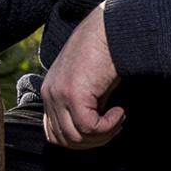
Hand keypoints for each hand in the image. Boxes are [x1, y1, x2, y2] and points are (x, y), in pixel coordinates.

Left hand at [42, 3, 126, 150]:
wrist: (113, 28)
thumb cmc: (107, 51)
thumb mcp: (91, 84)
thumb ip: (85, 105)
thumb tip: (93, 130)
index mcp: (51, 91)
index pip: (54, 133)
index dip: (80, 138)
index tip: (101, 128)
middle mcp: (50, 94)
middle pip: (63, 139)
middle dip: (92, 141)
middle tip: (113, 127)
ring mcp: (59, 94)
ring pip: (76, 137)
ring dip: (102, 135)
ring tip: (118, 119)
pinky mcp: (73, 93)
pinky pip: (88, 127)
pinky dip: (108, 126)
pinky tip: (120, 112)